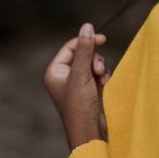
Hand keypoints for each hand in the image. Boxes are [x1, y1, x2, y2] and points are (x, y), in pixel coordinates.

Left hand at [43, 23, 110, 150]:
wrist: (89, 131)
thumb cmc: (79, 105)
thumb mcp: (82, 74)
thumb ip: (86, 49)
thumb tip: (87, 26)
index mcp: (55, 71)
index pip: (71, 47)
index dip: (86, 41)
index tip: (102, 39)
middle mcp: (64, 76)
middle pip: (83, 53)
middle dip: (94, 59)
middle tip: (97, 70)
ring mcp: (76, 83)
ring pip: (92, 62)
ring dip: (99, 67)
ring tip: (100, 79)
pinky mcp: (88, 89)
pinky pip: (98, 72)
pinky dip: (103, 75)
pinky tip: (104, 84)